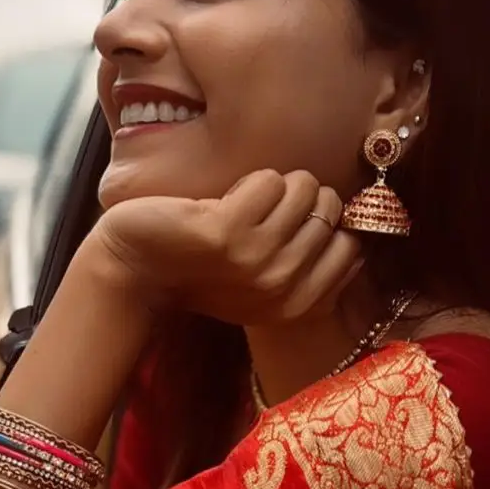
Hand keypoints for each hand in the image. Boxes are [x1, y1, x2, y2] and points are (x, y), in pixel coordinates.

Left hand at [84, 169, 362, 323]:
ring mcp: (257, 262)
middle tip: (262, 211)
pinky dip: (250, 181)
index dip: (329, 223)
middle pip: (330, 212)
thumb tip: (351, 233)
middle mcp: (283, 288)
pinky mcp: (228, 233)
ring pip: (305, 190)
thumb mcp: (263, 288)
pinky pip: (269, 182)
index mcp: (297, 307)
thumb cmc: (203, 272)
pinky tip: (224, 201)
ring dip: (276, 184)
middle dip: (302, 198)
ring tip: (244, 204)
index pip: (351, 248)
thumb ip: (309, 270)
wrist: (138, 269)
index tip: (295, 225)